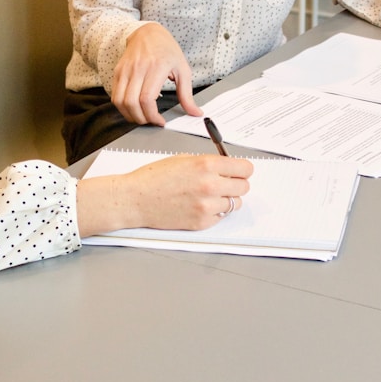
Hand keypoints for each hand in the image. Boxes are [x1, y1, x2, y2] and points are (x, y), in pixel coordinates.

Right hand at [77, 154, 253, 236]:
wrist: (135, 199)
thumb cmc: (154, 178)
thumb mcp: (184, 159)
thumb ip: (209, 163)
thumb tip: (228, 167)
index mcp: (206, 165)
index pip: (245, 168)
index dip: (242, 169)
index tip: (239, 171)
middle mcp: (210, 185)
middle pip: (244, 187)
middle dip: (236, 184)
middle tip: (224, 183)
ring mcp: (207, 206)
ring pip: (235, 203)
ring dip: (227, 199)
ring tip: (209, 196)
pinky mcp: (202, 222)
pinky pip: (221, 217)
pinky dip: (215, 212)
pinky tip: (199, 206)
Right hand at [111, 22, 202, 125]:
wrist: (148, 33)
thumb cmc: (167, 50)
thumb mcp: (183, 70)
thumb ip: (187, 94)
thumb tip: (195, 112)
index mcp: (156, 68)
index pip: (147, 99)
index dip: (152, 116)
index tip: (160, 121)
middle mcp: (138, 68)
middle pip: (131, 103)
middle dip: (141, 119)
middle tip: (151, 121)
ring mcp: (125, 70)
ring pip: (119, 101)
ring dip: (130, 115)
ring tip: (142, 117)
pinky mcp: (118, 72)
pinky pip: (115, 95)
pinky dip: (123, 107)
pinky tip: (134, 109)